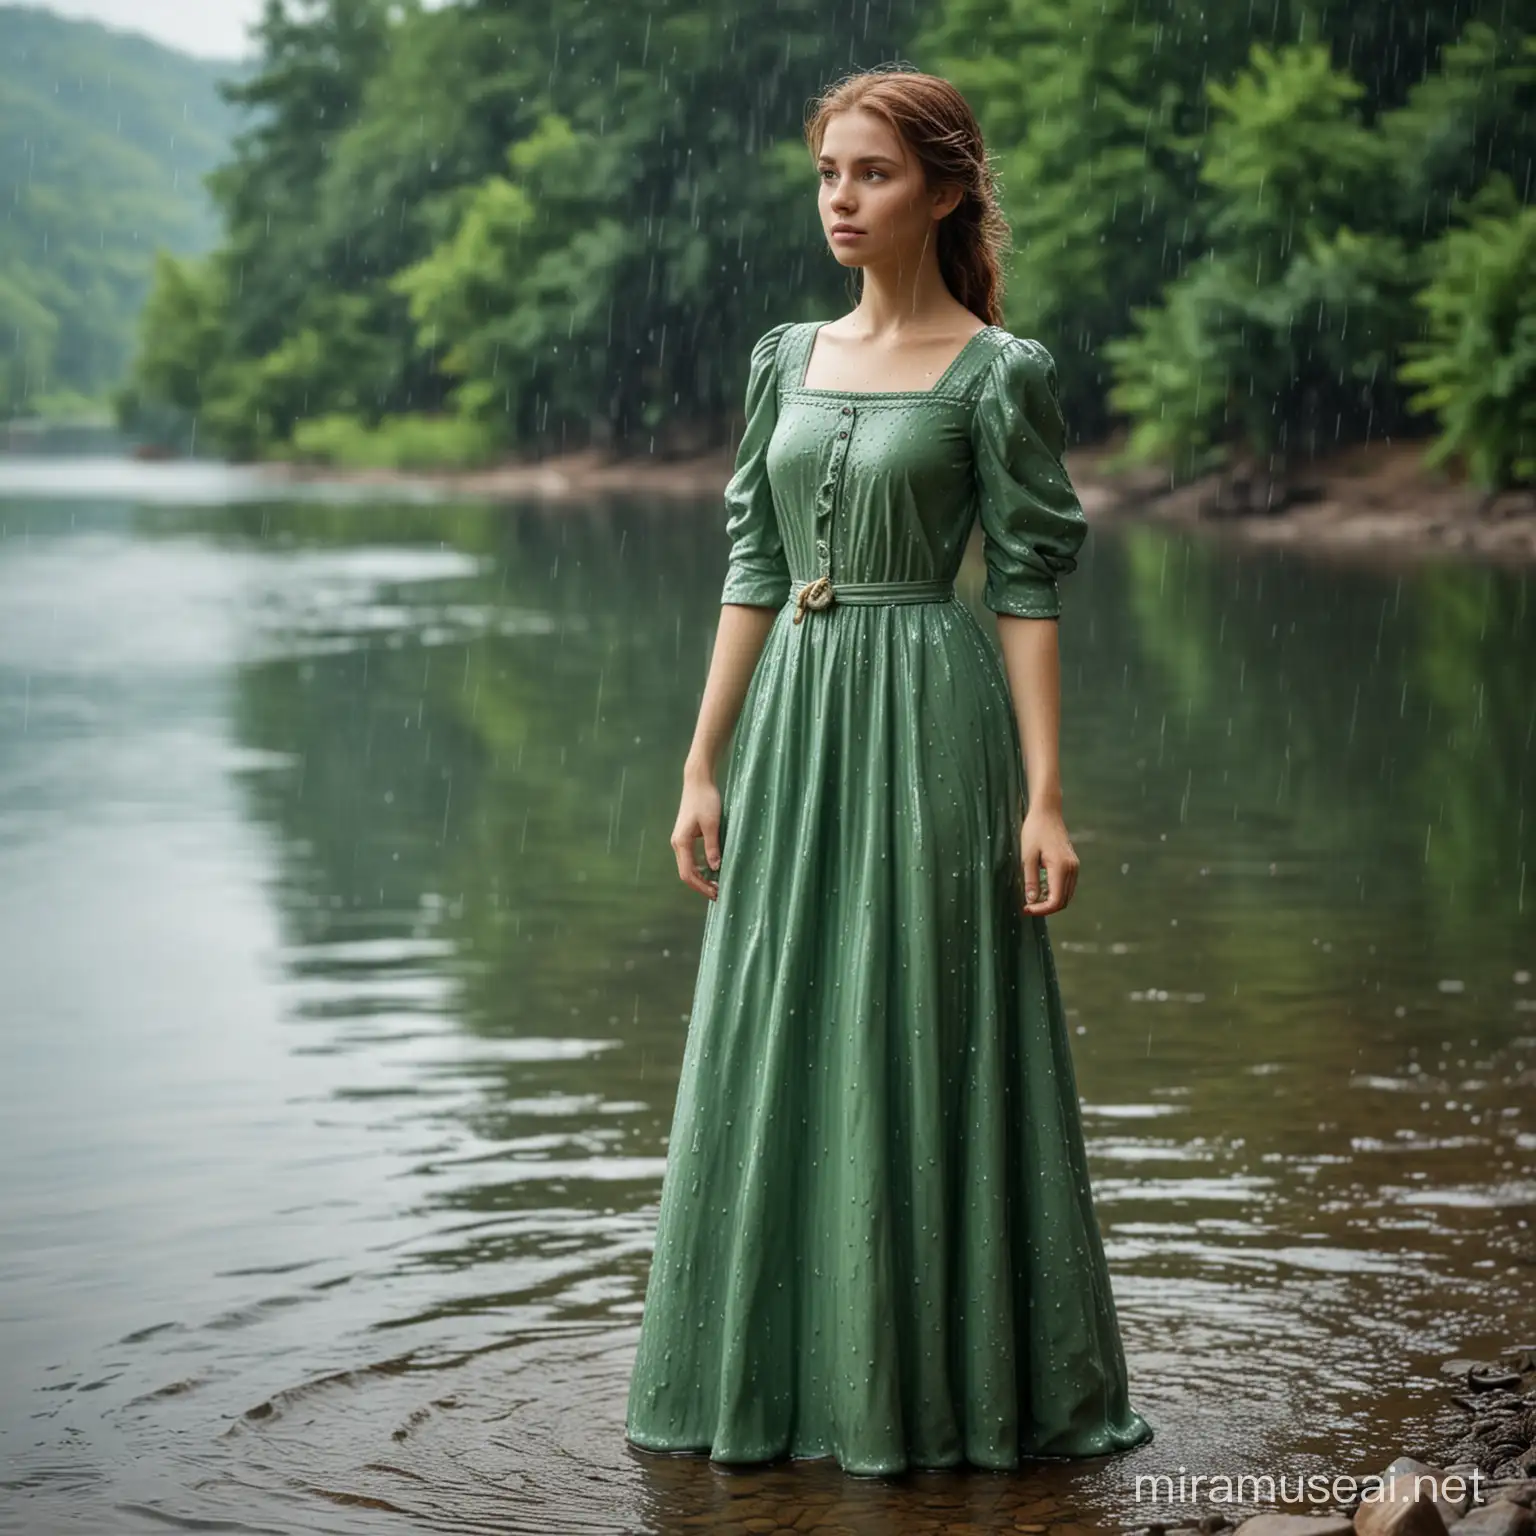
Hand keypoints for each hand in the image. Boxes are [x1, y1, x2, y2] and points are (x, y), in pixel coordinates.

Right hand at [671, 772, 723, 899]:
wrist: (698, 781)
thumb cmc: (705, 800)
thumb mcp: (712, 824)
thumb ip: (713, 846)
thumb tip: (715, 868)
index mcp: (681, 842)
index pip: (688, 873)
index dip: (701, 886)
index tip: (715, 893)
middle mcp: (677, 844)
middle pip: (686, 873)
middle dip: (701, 885)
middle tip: (718, 893)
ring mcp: (680, 840)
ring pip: (688, 866)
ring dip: (701, 877)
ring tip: (716, 885)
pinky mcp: (686, 836)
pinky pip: (691, 858)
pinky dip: (700, 867)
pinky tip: (712, 869)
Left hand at [1020, 806, 1077, 915]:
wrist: (1047, 813)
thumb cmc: (1035, 831)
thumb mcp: (1027, 857)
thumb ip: (1031, 880)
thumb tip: (1031, 901)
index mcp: (1061, 868)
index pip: (1055, 900)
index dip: (1041, 910)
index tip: (1026, 909)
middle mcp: (1072, 869)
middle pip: (1063, 901)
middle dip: (1045, 908)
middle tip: (1027, 908)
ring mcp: (1074, 867)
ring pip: (1066, 895)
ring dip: (1051, 902)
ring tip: (1032, 901)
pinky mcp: (1072, 864)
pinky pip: (1066, 886)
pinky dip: (1055, 893)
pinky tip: (1041, 891)